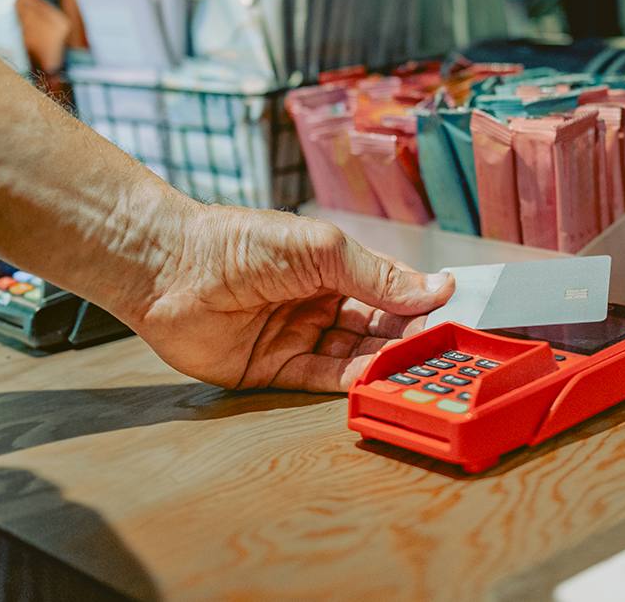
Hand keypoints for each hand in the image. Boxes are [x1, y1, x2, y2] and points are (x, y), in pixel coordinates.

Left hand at [126, 205, 453, 391]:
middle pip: (377, 328)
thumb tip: (437, 288)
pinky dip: (349, 382)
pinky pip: (320, 381)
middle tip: (443, 349)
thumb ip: (378, 275)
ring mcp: (298, 338)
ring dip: (384, 363)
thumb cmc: (241, 241)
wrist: (169, 267)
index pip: (389, 290)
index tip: (455, 315)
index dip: (420, 303)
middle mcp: (319, 304)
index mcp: (334, 268)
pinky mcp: (273, 371)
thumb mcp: (321, 249)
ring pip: (354, 357)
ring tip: (416, 369)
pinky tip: (376, 380)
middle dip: (408, 338)